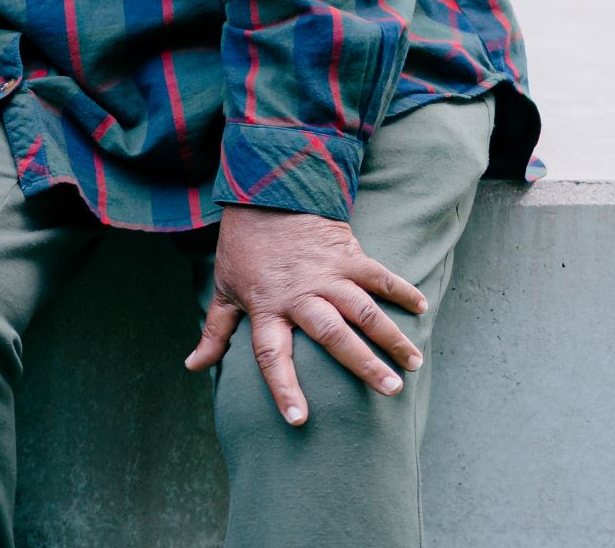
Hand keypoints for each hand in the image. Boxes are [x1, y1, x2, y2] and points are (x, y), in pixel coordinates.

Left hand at [185, 206, 427, 425]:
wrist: (262, 195)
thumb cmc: (242, 249)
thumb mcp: (223, 289)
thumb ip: (214, 331)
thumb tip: (193, 366)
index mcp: (266, 308)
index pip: (271, 356)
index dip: (282, 388)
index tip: (298, 419)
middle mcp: (298, 294)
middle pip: (332, 335)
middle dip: (363, 363)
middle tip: (391, 390)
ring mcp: (325, 274)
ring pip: (363, 310)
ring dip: (391, 336)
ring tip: (414, 363)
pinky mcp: (346, 254)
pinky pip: (378, 275)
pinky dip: (401, 290)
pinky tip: (421, 307)